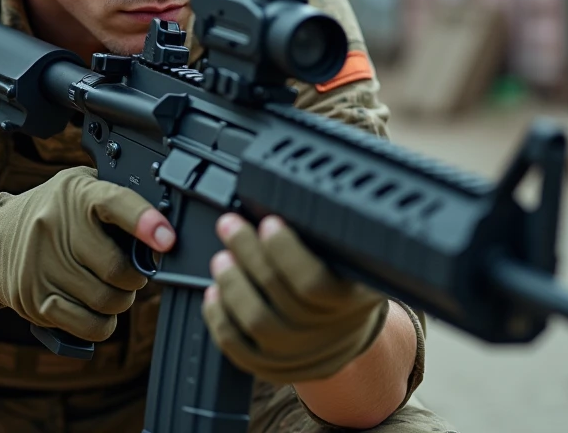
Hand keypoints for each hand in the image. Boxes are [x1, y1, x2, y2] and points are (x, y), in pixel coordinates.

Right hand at [0, 166, 174, 341]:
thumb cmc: (53, 212)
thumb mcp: (81, 188)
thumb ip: (119, 201)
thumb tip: (162, 231)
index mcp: (76, 193)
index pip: (115, 203)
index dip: (145, 222)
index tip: (167, 239)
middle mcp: (55, 227)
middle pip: (118, 269)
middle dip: (136, 277)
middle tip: (132, 272)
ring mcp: (42, 266)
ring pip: (107, 302)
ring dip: (121, 301)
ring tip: (113, 288)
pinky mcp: (34, 300)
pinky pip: (88, 325)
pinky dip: (103, 323)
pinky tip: (96, 308)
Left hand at [202, 213, 387, 383]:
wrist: (344, 332)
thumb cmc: (341, 281)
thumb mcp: (347, 258)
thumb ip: (322, 237)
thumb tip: (279, 199)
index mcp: (354, 299)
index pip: (314, 281)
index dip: (285, 251)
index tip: (268, 221)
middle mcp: (331, 334)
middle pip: (281, 299)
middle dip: (249, 255)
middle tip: (230, 225)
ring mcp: (303, 356)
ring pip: (259, 325)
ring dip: (233, 286)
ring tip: (221, 258)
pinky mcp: (275, 370)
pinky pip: (240, 350)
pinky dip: (220, 320)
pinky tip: (213, 294)